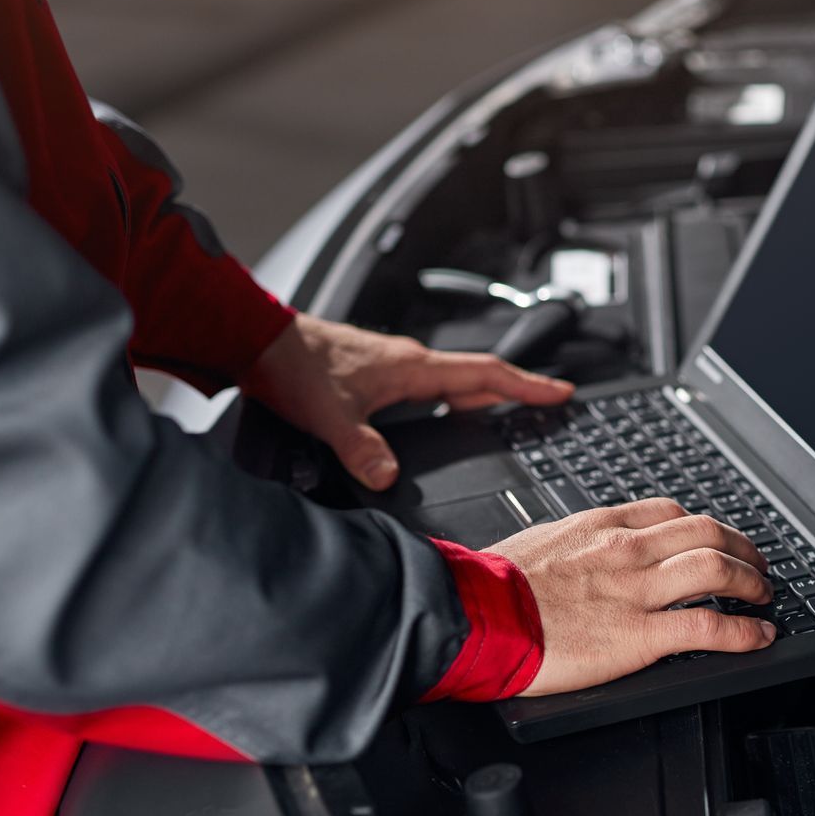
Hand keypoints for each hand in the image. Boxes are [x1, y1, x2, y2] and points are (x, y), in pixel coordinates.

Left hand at [241, 312, 572, 489]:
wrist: (254, 338)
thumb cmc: (293, 365)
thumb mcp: (331, 415)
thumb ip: (361, 449)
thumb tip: (390, 477)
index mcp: (412, 368)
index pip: (485, 374)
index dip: (526, 386)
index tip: (560, 393)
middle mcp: (408, 361)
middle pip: (476, 377)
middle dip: (514, 392)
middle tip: (544, 405)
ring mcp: (391, 365)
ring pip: (450, 380)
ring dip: (480, 395)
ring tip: (501, 413)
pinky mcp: (373, 372)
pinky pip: (427, 385)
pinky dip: (447, 399)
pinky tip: (438, 416)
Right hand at [489, 499, 776, 695]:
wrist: (475, 614)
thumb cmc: (493, 584)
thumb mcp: (541, 542)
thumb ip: (575, 543)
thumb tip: (584, 551)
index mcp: (603, 526)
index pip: (672, 514)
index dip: (707, 527)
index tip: (718, 539)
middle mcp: (629, 551)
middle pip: (708, 534)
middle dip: (743, 549)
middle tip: (757, 566)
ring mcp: (638, 592)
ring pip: (718, 571)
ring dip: (752, 584)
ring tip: (763, 597)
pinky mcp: (641, 635)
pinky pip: (709, 627)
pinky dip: (745, 632)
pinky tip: (758, 637)